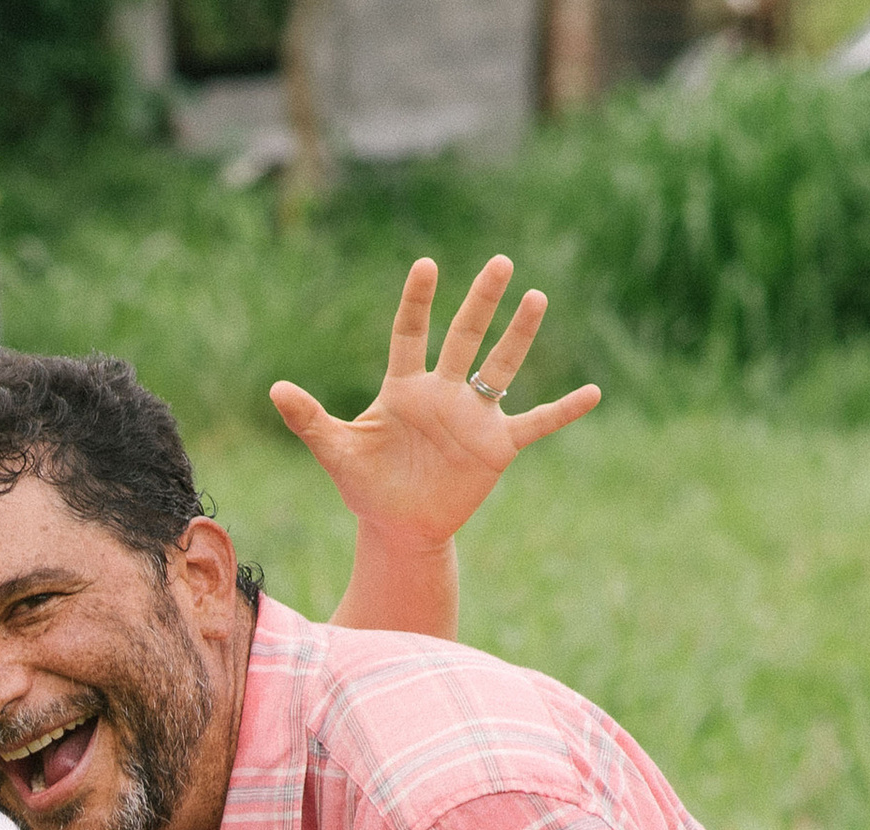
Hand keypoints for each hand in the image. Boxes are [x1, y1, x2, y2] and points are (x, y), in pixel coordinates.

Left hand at [272, 255, 600, 552]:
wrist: (398, 527)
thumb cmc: (366, 485)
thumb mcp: (335, 452)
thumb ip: (309, 420)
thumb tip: (275, 389)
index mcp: (403, 388)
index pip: (411, 334)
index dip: (417, 302)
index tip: (426, 266)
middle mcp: (444, 392)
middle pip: (464, 338)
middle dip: (481, 303)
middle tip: (499, 263)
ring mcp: (473, 417)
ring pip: (501, 368)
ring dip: (519, 337)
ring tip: (536, 298)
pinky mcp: (496, 446)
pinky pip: (536, 424)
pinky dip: (563, 411)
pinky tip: (594, 393)